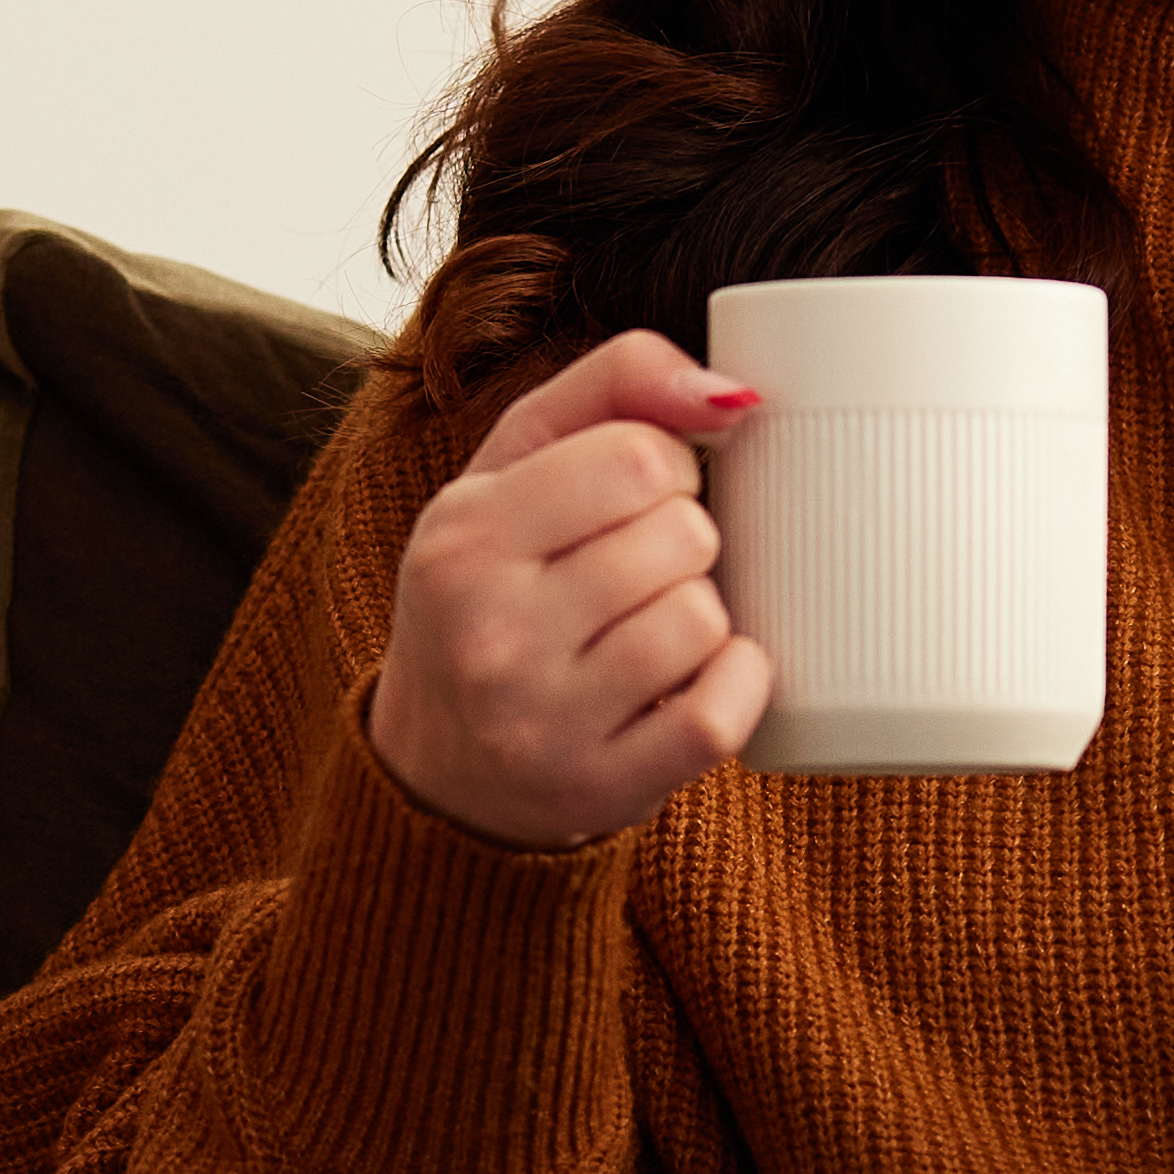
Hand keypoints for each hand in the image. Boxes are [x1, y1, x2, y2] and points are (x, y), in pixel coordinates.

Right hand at [369, 328, 772, 846]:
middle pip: (683, 536)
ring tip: (649, 625)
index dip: (666, 465)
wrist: (437, 763)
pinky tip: (699, 676)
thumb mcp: (514, 463)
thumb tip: (734, 393)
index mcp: (465, 537)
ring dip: (700, 614)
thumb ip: (615, 384)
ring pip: (702, 621)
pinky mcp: (599, 788)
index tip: (638, 493)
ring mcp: (543, 721)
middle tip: (639, 567)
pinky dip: (736, 684)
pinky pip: (718, 716)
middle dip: (684, 540)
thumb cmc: (493, 588)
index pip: (636, 457)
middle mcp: (492, 632)